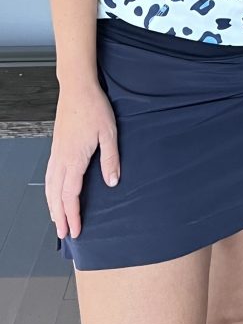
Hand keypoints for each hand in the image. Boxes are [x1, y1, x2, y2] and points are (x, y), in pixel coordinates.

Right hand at [45, 84, 119, 238]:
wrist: (77, 88)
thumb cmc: (94, 108)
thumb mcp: (109, 133)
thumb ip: (110, 159)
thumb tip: (112, 182)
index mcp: (74, 159)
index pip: (70, 195)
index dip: (73, 215)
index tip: (75, 230)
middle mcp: (61, 159)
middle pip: (56, 195)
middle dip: (60, 216)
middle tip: (64, 234)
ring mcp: (56, 153)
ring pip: (49, 186)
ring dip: (52, 205)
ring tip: (56, 220)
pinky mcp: (56, 146)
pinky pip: (49, 174)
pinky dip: (49, 190)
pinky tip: (53, 193)